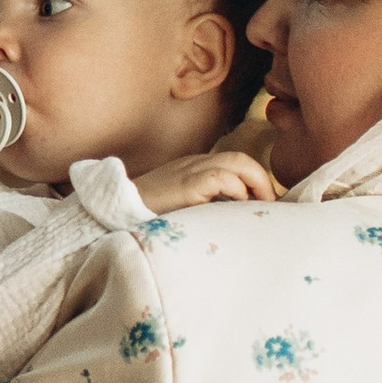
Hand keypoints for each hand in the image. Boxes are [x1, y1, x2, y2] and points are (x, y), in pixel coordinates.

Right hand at [137, 148, 276, 211]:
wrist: (110, 214)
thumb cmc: (145, 219)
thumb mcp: (181, 210)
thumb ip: (203, 209)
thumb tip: (233, 223)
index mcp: (193, 169)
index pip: (234, 164)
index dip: (254, 180)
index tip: (264, 204)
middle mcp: (194, 164)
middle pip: (240, 159)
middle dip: (262, 180)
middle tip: (271, 206)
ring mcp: (189, 171)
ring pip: (237, 162)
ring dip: (257, 183)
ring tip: (263, 206)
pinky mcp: (185, 183)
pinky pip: (221, 177)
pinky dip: (238, 190)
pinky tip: (240, 207)